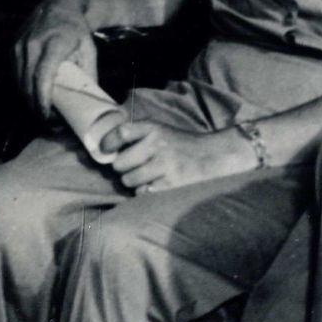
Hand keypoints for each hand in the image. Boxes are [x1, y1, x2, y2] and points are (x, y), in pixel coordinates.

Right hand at [16, 0, 96, 116]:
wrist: (58, 6)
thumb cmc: (77, 31)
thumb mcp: (89, 50)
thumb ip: (89, 75)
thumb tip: (90, 101)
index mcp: (54, 44)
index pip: (43, 77)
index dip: (42, 99)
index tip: (47, 116)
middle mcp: (33, 44)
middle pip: (28, 83)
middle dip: (35, 105)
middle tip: (47, 119)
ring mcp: (19, 44)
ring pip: (18, 80)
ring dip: (27, 98)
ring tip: (41, 109)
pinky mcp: (12, 46)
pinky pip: (14, 73)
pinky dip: (22, 86)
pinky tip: (32, 94)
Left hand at [106, 120, 255, 194]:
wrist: (216, 156)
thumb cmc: (183, 145)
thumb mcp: (163, 131)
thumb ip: (138, 135)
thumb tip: (105, 149)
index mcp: (154, 128)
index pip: (121, 132)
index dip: (107, 142)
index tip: (104, 150)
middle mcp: (158, 145)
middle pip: (120, 164)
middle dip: (123, 169)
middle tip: (134, 168)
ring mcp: (165, 166)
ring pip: (129, 181)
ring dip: (134, 183)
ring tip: (148, 178)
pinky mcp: (171, 184)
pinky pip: (143, 193)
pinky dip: (146, 192)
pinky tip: (157, 185)